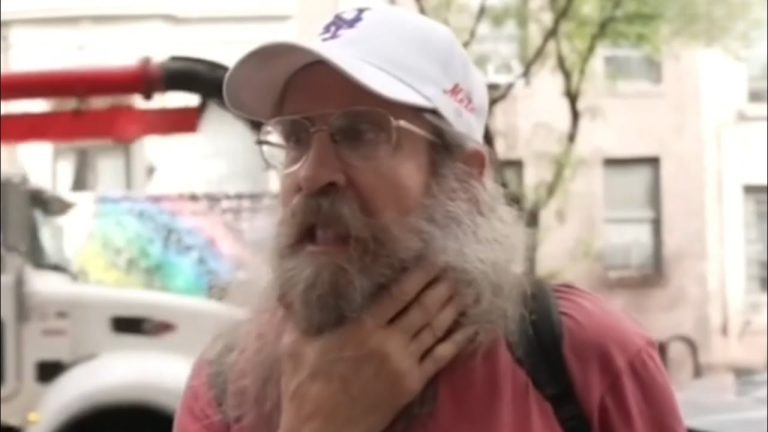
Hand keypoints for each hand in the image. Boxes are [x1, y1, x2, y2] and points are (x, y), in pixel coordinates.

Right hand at [277, 262, 474, 431]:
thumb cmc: (305, 389)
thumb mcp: (294, 345)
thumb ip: (296, 315)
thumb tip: (287, 290)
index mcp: (362, 329)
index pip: (398, 294)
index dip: (418, 275)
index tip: (432, 260)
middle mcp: (388, 342)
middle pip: (422, 308)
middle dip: (440, 287)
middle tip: (455, 269)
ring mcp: (403, 364)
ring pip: (434, 329)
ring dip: (451, 308)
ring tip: (463, 290)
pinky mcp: (411, 385)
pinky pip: (440, 358)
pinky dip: (456, 341)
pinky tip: (468, 328)